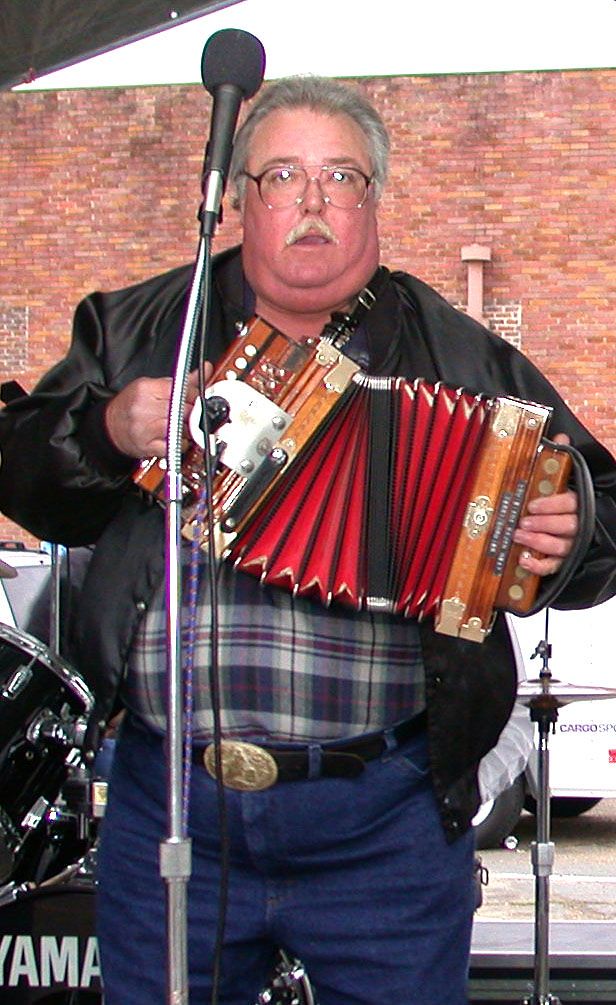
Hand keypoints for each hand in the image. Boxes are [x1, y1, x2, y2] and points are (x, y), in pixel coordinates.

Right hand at [104, 363, 212, 457]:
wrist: (109, 427)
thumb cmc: (132, 405)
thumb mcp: (153, 386)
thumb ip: (182, 381)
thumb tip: (207, 369)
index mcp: (146, 388)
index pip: (181, 390)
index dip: (194, 396)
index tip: (196, 400)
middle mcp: (144, 408)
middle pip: (183, 410)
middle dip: (192, 413)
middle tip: (191, 414)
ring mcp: (145, 428)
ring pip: (181, 428)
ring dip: (188, 429)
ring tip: (182, 426)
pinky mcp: (147, 447)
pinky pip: (174, 446)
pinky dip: (180, 444)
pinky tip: (176, 438)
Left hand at [512, 434, 578, 576]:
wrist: (578, 527)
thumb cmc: (563, 502)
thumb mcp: (563, 480)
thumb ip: (560, 460)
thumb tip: (560, 436)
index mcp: (579, 503)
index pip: (570, 503)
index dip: (552, 504)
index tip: (532, 504)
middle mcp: (578, 525)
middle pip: (567, 525)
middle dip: (544, 524)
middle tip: (523, 522)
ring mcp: (572, 545)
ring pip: (560, 547)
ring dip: (539, 542)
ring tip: (519, 536)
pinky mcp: (563, 562)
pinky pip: (554, 567)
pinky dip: (539, 566)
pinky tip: (524, 560)